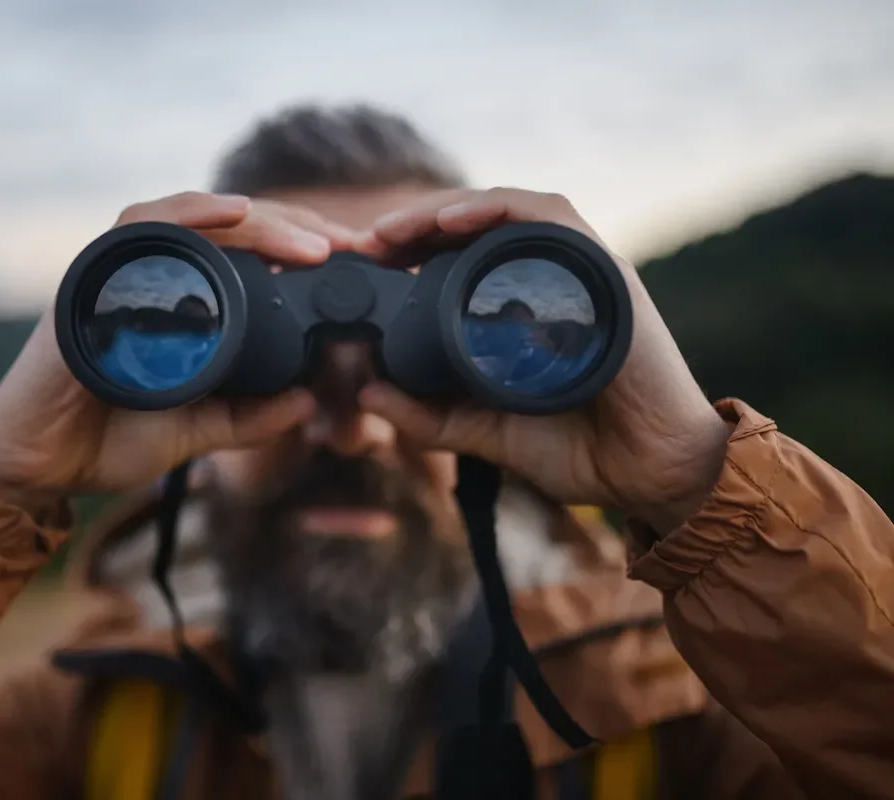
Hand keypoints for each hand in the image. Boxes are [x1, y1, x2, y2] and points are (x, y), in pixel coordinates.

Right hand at [0, 192, 360, 504]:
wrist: (38, 465)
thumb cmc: (108, 438)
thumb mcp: (197, 430)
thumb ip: (247, 417)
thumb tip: (307, 402)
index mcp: (182, 302)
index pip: (248, 255)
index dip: (303, 251)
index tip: (356, 264)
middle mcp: (153, 276)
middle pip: (232, 227)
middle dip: (298, 229)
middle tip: (351, 247)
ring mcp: (122, 273)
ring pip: (196, 218)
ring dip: (259, 221)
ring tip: (312, 244)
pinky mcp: (94, 280)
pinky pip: (141, 227)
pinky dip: (189, 214)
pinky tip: (235, 212)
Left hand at [356, 188, 732, 533]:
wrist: (650, 475)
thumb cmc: (579, 450)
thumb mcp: (484, 433)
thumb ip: (431, 417)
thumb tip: (367, 395)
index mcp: (524, 308)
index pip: (462, 256)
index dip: (410, 250)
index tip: (364, 264)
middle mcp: (552, 280)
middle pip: (478, 225)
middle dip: (415, 224)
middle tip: (366, 242)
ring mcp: (579, 273)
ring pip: (508, 210)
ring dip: (445, 209)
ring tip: (394, 228)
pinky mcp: (603, 274)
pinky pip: (550, 219)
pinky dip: (499, 210)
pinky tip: (451, 223)